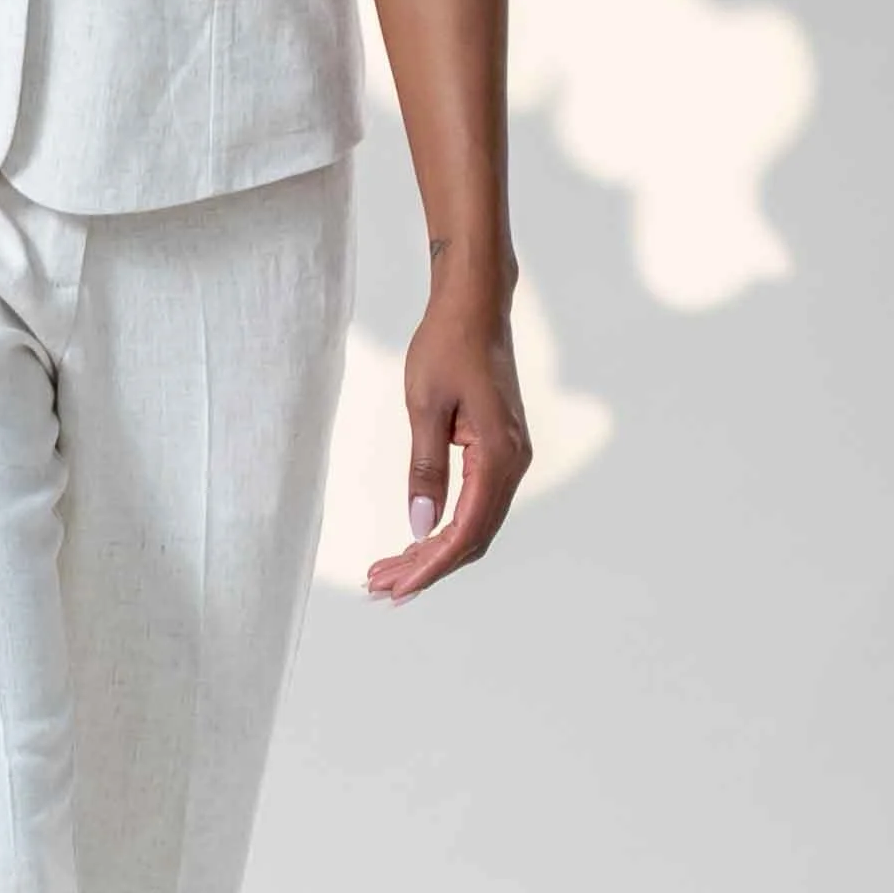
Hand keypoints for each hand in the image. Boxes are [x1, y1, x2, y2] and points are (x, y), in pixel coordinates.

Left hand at [365, 293, 530, 603]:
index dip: (429, 565)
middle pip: (473, 536)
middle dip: (426, 567)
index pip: (465, 530)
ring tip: (389, 570)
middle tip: (380, 587)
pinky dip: (445, 526)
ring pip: (475, 523)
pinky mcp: (499, 451)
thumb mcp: (425, 406)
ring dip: (434, 550)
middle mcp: (513, 462)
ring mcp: (510, 457)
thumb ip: (424, 469)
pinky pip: (476, 503)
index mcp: (499, 455)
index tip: (394, 586)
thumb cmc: (447, 345)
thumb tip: (420, 525)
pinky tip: (417, 538)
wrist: (475, 306)